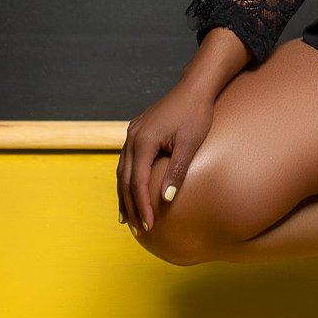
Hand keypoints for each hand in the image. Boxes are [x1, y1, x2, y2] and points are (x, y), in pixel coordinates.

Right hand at [117, 76, 216, 235]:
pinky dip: (127, 180)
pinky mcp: (137, 132)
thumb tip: (166, 199)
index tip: (150, 225)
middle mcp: (132, 138)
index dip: (143, 205)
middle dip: (131, 206)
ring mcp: (132, 134)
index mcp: (144, 141)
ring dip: (125, 196)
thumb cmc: (195, 114)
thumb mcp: (189, 144)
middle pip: (125, 180)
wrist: (194, 87)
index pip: (138, 182)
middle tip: (139, 230)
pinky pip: (126, 162)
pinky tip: (130, 191)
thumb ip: (176, 171)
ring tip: (129, 219)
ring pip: (122, 172)